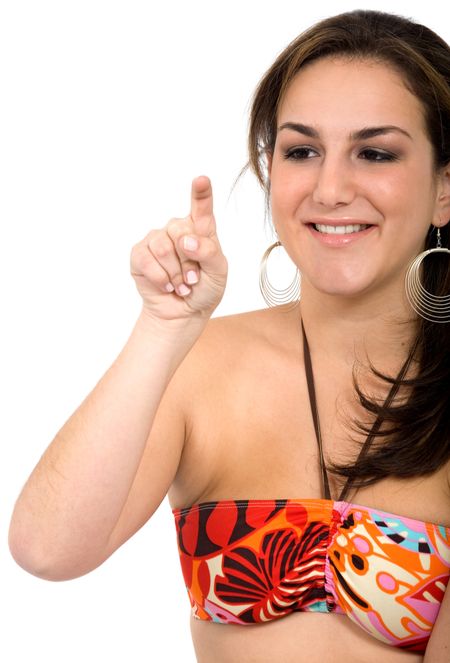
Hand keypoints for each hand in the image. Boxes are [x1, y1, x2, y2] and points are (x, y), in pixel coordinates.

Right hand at [130, 176, 227, 321]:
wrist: (183, 313)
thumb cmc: (205, 289)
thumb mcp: (218, 272)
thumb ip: (209, 252)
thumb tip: (186, 240)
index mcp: (200, 229)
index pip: (201, 207)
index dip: (201, 193)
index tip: (202, 180)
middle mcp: (177, 230)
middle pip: (180, 231)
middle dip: (189, 261)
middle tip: (193, 278)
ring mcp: (156, 240)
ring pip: (163, 247)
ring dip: (175, 273)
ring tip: (181, 284)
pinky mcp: (140, 254)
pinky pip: (147, 260)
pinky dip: (160, 278)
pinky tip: (166, 286)